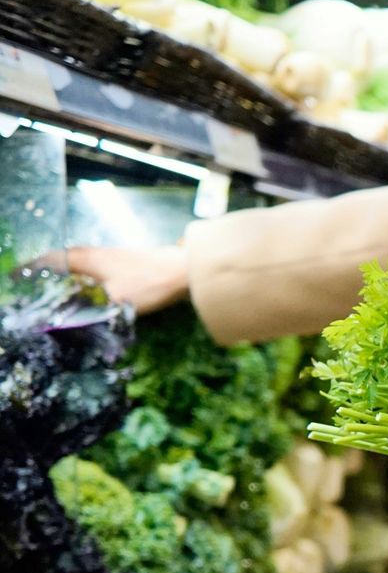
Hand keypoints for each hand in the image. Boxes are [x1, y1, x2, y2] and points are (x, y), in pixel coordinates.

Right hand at [39, 245, 189, 314]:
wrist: (185, 269)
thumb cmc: (149, 283)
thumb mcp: (114, 301)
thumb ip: (88, 310)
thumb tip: (65, 320)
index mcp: (87, 259)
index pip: (50, 260)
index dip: (32, 269)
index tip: (17, 277)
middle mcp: (96, 253)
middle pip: (63, 259)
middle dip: (47, 271)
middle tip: (34, 285)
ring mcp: (112, 255)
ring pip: (80, 263)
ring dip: (66, 273)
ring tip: (56, 289)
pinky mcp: (126, 261)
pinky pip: (95, 266)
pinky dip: (84, 275)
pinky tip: (88, 288)